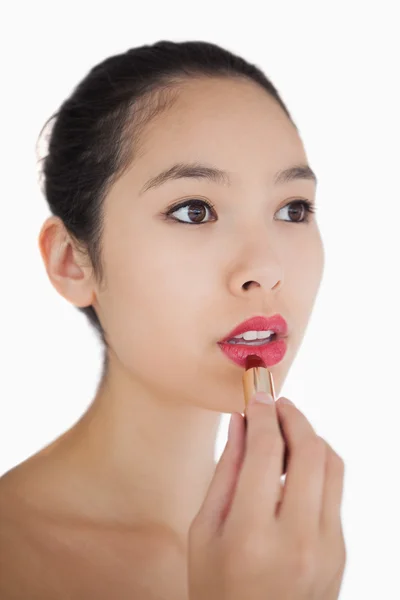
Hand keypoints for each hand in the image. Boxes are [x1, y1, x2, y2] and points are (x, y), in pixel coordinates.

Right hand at [188, 393, 345, 599]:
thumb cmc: (218, 589)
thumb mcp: (205, 531)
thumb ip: (226, 471)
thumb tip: (241, 422)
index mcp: (251, 537)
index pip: (267, 453)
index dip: (263, 414)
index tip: (256, 395)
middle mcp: (298, 540)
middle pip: (311, 451)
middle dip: (293, 416)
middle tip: (275, 404)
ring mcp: (327, 548)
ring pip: (332, 465)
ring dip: (309, 437)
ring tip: (284, 432)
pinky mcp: (340, 550)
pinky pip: (334, 490)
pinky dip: (316, 466)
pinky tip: (292, 466)